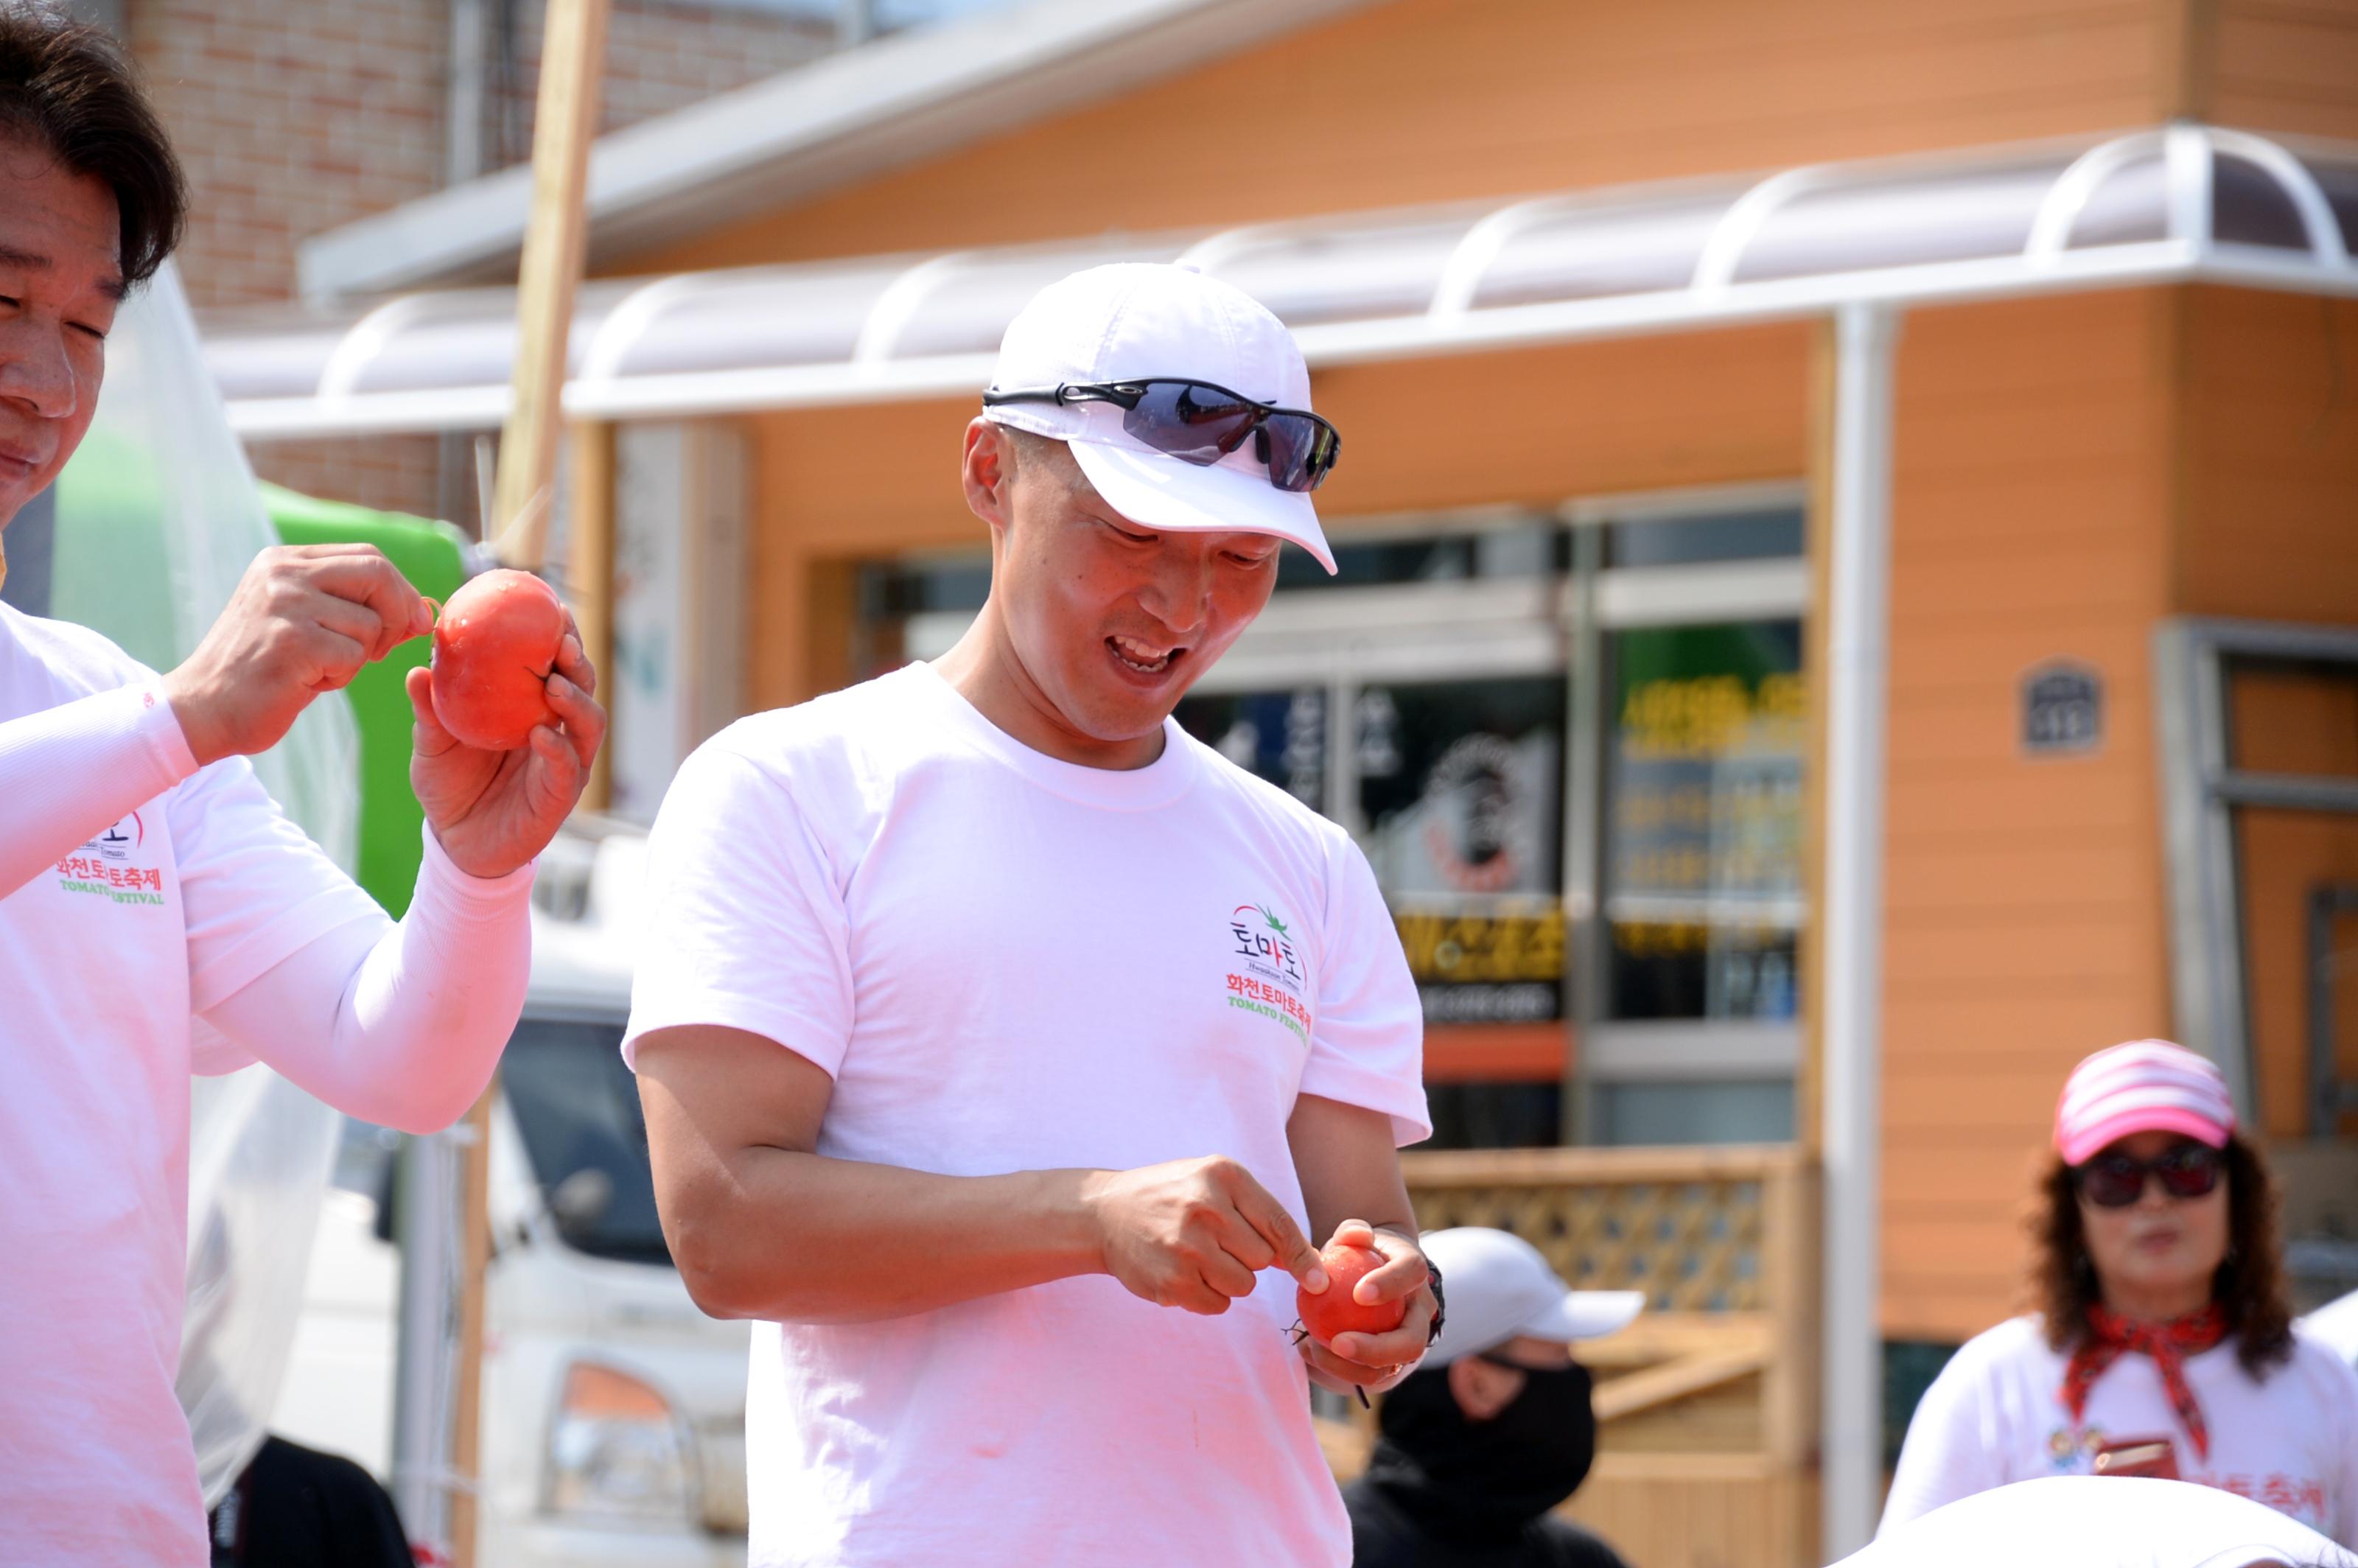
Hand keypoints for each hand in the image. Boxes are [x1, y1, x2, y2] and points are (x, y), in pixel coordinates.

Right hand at [164, 544, 433, 765]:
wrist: (202, 709)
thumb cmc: (263, 672)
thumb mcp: (307, 626)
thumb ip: (356, 609)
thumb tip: (423, 612)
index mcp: (284, 561)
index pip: (368, 556)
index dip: (400, 590)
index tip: (411, 621)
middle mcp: (283, 572)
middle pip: (377, 573)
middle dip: (398, 614)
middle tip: (381, 650)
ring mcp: (285, 603)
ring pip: (369, 624)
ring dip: (357, 658)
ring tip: (316, 669)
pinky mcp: (292, 640)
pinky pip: (353, 656)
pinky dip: (340, 677)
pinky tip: (304, 682)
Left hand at [404, 616, 604, 878]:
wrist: (454, 842)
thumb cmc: (449, 784)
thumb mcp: (432, 741)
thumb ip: (430, 709)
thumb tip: (416, 669)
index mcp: (532, 709)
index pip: (556, 665)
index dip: (560, 637)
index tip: (551, 607)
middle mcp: (557, 731)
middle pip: (583, 687)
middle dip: (579, 661)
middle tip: (562, 641)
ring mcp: (563, 764)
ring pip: (588, 726)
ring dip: (578, 702)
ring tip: (555, 685)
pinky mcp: (559, 797)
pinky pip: (567, 769)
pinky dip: (559, 750)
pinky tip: (541, 734)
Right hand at [1084, 1155, 1328, 1315]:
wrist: (1104, 1213)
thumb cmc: (1171, 1196)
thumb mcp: (1212, 1183)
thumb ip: (1259, 1214)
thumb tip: (1307, 1263)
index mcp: (1223, 1175)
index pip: (1279, 1224)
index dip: (1302, 1257)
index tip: (1318, 1281)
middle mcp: (1206, 1207)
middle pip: (1263, 1259)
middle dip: (1247, 1258)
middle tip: (1216, 1243)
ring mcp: (1187, 1246)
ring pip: (1243, 1285)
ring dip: (1228, 1280)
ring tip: (1198, 1257)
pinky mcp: (1171, 1281)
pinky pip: (1217, 1305)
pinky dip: (1207, 1296)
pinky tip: (1183, 1272)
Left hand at [1297, 1219, 1433, 1394]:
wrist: (1373, 1275)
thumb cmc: (1360, 1252)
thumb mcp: (1355, 1236)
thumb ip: (1352, 1231)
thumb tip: (1354, 1235)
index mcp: (1414, 1272)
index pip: (1412, 1274)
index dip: (1391, 1285)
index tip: (1358, 1293)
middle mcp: (1420, 1313)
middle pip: (1411, 1342)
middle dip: (1377, 1349)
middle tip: (1338, 1342)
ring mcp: (1406, 1342)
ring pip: (1387, 1369)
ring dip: (1349, 1367)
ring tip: (1313, 1348)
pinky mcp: (1387, 1363)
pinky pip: (1365, 1375)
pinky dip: (1336, 1368)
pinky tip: (1307, 1350)